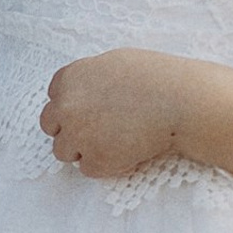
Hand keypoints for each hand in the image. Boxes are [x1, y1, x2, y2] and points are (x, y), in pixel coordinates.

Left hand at [39, 47, 197, 179]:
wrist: (181, 102)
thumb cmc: (157, 78)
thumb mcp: (115, 63)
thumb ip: (90, 79)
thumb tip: (83, 92)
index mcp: (69, 79)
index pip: (54, 98)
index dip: (72, 107)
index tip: (90, 112)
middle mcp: (65, 106)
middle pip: (51, 126)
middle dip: (70, 130)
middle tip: (98, 133)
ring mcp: (77, 135)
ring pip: (64, 152)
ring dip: (85, 150)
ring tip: (117, 143)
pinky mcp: (94, 160)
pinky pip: (89, 169)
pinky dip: (107, 165)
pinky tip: (130, 153)